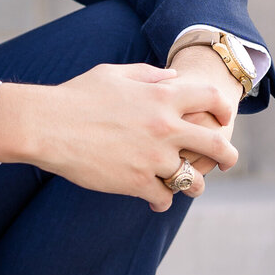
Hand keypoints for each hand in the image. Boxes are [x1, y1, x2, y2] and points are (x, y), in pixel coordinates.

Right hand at [0, 61, 238, 212]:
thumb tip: (175, 79)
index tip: (223, 120)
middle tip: (226, 162)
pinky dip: (162, 201)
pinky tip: (155, 199)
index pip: (212, 100)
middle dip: (227, 157)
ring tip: (189, 187)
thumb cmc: (76, 96)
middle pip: (217, 146)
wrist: (46, 126)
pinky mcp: (135, 182)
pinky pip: (163, 198)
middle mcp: (164, 127)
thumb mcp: (115, 74)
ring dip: (194, 185)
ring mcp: (152, 157)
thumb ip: (150, 75)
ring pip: (193, 180)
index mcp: (162, 96)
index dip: (223, 110)